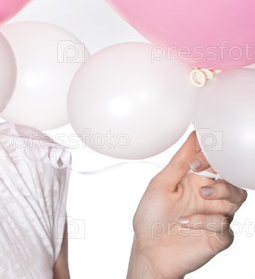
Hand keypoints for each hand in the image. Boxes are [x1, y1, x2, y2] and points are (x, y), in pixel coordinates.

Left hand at [127, 131, 246, 278]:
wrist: (148, 250)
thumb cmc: (151, 217)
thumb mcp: (161, 184)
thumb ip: (180, 162)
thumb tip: (194, 135)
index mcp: (195, 181)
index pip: (215, 161)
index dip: (211, 154)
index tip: (198, 155)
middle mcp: (210, 196)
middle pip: (233, 177)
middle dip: (223, 171)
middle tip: (202, 172)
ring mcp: (216, 216)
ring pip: (237, 197)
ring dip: (221, 192)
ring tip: (202, 194)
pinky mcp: (219, 236)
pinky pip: (224, 224)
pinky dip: (206, 220)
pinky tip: (186, 222)